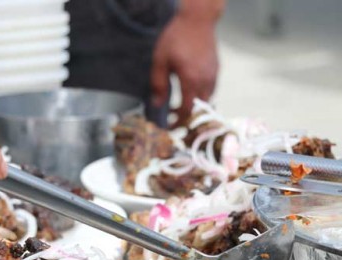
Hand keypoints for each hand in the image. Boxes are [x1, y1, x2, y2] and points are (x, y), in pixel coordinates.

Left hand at [151, 0, 223, 126]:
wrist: (197, 20)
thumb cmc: (176, 37)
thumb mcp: (160, 61)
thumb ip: (158, 85)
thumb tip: (157, 104)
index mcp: (191, 80)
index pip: (187, 110)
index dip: (178, 121)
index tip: (169, 125)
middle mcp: (206, 80)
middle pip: (200, 109)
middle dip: (187, 117)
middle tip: (173, 118)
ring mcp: (213, 75)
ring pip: (207, 100)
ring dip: (194, 106)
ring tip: (180, 106)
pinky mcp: (216, 69)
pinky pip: (211, 90)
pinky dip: (201, 96)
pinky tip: (190, 92)